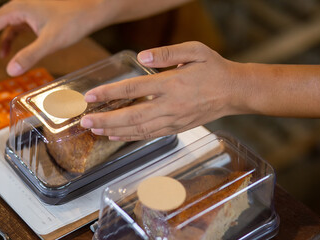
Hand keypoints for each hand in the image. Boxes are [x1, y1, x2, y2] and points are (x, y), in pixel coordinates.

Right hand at [0, 0, 111, 75]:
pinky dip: (7, 40)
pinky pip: (14, 28)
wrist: (93, 9)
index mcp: (18, 9)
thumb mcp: (51, 41)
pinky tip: (5, 53)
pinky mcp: (35, 17)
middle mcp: (19, 7)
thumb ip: (29, 56)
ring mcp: (27, 12)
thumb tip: (9, 71)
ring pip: (1, 26)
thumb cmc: (75, 20)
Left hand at [81, 41, 247, 140]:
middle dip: (105, 119)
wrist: (235, 92)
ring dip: (115, 131)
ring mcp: (174, 119)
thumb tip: (142, 57)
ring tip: (96, 130)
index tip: (90, 97)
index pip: (133, 89)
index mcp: (171, 84)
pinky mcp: (177, 128)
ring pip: (139, 129)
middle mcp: (170, 105)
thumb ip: (167, 53)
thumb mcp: (195, 50)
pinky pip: (151, 135)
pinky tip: (118, 136)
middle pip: (131, 115)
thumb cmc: (214, 69)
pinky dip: (132, 137)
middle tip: (85, 121)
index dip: (109, 93)